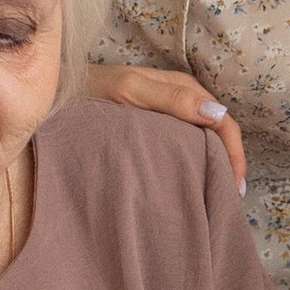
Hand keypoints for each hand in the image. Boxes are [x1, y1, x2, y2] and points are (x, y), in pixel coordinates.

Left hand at [83, 63, 246, 191]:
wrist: (56, 94)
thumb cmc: (91, 89)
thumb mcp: (131, 91)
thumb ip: (172, 99)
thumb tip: (218, 115)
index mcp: (183, 88)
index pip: (223, 121)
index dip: (234, 155)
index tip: (233, 188)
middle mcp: (180, 102)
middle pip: (217, 134)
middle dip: (228, 164)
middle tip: (229, 200)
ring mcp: (167, 117)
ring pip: (202, 143)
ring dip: (212, 167)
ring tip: (215, 197)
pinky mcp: (153, 132)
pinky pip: (181, 149)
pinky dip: (192, 167)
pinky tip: (189, 186)